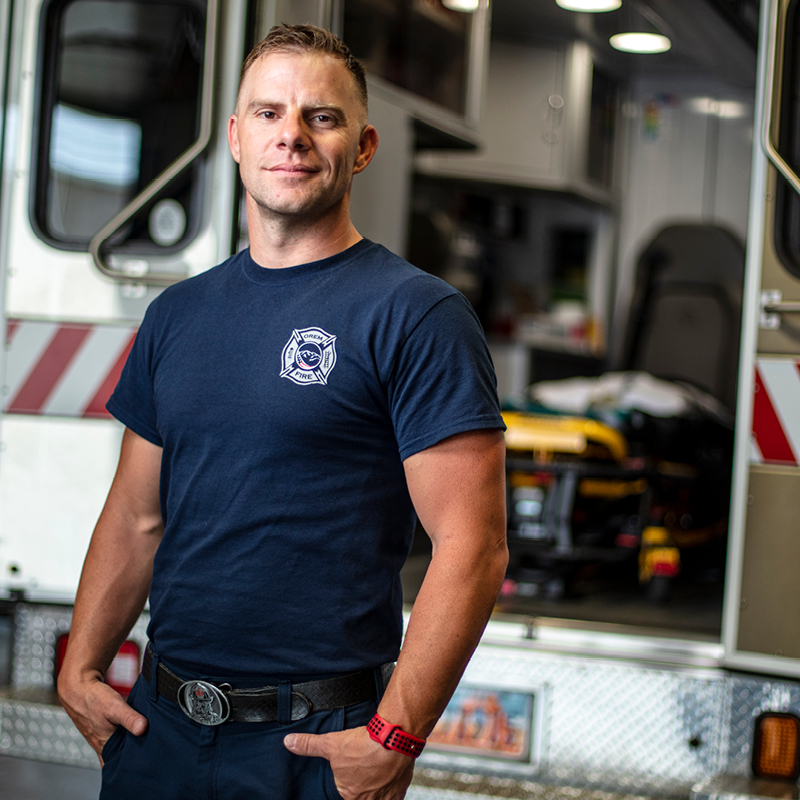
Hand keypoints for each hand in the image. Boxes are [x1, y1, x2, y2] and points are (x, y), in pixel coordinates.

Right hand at [58, 669, 146, 763]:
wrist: (78, 688)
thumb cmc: (94, 698)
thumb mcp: (115, 707)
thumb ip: (129, 718)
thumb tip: (143, 729)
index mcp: (104, 745)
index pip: (116, 766)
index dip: (129, 767)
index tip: (143, 764)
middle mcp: (100, 744)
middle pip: (116, 758)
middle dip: (129, 759)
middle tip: (146, 756)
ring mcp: (99, 737)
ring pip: (114, 748)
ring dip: (126, 747)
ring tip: (141, 744)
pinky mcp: (100, 728)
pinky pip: (112, 738)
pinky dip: (121, 737)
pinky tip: (131, 731)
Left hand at [284, 725, 413, 799]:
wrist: (392, 740)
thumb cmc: (363, 745)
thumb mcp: (331, 743)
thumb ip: (309, 745)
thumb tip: (289, 742)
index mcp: (347, 794)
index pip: (344, 792)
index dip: (348, 781)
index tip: (352, 774)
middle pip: (360, 795)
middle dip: (361, 784)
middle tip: (363, 769)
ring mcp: (383, 798)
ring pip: (376, 797)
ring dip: (375, 787)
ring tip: (375, 772)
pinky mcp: (399, 791)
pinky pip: (393, 795)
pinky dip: (390, 787)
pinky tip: (388, 775)